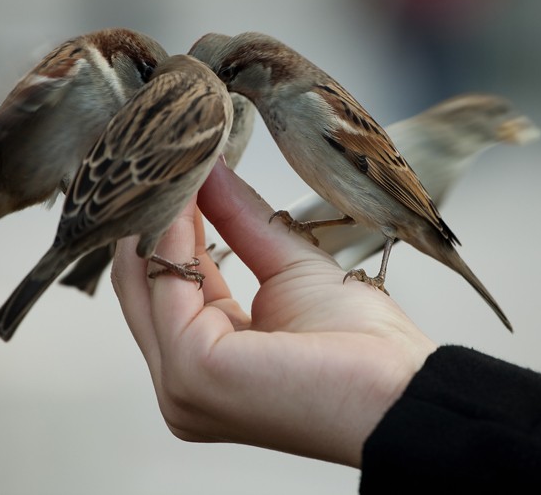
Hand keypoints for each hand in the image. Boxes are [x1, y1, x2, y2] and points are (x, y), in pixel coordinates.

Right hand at [110, 161, 437, 466]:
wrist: (399, 390)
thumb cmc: (360, 346)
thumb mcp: (288, 267)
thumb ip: (240, 222)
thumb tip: (209, 170)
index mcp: (204, 362)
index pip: (164, 283)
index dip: (166, 222)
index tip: (176, 162)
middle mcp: (180, 381)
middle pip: (141, 282)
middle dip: (152, 213)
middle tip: (164, 150)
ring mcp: (181, 382)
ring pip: (144, 278)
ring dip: (160, 213)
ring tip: (177, 157)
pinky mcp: (194, 370)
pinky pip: (168, 282)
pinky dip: (173, 232)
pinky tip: (187, 192)